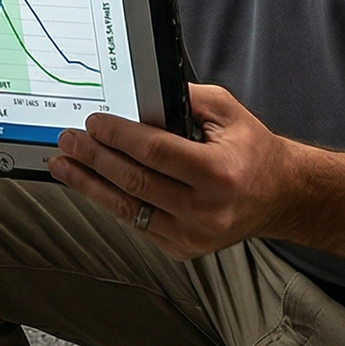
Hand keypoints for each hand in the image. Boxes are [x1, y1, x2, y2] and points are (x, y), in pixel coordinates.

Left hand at [48, 84, 304, 259]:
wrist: (279, 196)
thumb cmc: (252, 150)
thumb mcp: (227, 111)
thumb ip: (185, 99)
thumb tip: (137, 96)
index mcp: (219, 172)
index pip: (155, 151)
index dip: (119, 136)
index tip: (94, 122)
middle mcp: (206, 209)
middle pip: (134, 181)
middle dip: (94, 158)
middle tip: (69, 140)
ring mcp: (193, 235)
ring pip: (127, 208)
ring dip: (89, 184)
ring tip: (65, 165)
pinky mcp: (182, 249)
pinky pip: (136, 223)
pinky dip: (111, 201)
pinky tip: (92, 184)